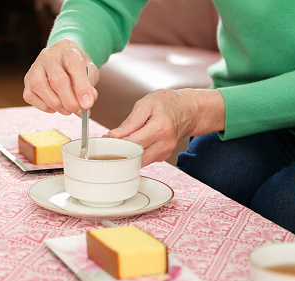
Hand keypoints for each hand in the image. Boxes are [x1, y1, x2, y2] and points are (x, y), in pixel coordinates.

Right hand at [23, 39, 98, 117]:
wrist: (62, 59)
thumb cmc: (76, 67)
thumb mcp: (89, 71)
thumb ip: (90, 85)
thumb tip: (87, 102)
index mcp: (67, 48)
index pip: (74, 66)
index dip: (82, 87)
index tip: (87, 105)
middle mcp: (48, 55)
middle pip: (57, 79)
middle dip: (69, 101)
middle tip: (78, 111)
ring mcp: (35, 66)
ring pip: (40, 87)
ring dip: (55, 104)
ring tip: (67, 110)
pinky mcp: (27, 79)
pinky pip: (30, 96)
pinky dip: (43, 106)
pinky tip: (53, 107)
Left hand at [106, 88, 225, 166]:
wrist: (188, 110)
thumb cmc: (168, 103)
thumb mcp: (146, 104)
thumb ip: (130, 122)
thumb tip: (113, 136)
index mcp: (160, 129)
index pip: (132, 143)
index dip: (116, 143)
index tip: (105, 139)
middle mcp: (164, 144)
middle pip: (135, 157)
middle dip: (118, 152)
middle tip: (108, 143)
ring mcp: (164, 153)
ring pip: (138, 162)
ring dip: (125, 155)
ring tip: (117, 143)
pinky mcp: (162, 157)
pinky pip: (144, 160)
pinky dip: (134, 155)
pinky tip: (129, 146)